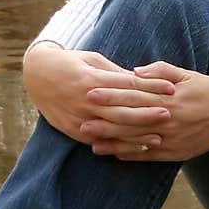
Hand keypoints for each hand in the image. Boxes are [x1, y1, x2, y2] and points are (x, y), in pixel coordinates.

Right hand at [22, 43, 174, 144]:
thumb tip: (143, 80)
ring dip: (137, 134)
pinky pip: (101, 140)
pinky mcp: (75, 131)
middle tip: (170, 113)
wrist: (37, 76)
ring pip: (113, 128)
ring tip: (158, 136)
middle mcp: (85, 99)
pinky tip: (136, 148)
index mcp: (92, 78)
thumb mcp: (93, 60)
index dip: (151, 86)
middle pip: (123, 109)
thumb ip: (116, 73)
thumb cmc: (71, 63)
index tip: (171, 87)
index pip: (128, 84)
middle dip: (148, 113)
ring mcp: (80, 117)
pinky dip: (119, 145)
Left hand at [79, 61, 208, 161]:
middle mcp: (166, 119)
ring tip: (91, 143)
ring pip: (136, 141)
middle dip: (104, 122)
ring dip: (113, 143)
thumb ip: (159, 71)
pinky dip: (132, 156)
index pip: (132, 96)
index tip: (89, 93)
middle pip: (129, 121)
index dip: (110, 95)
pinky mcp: (176, 152)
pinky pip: (150, 156)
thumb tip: (135, 70)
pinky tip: (115, 155)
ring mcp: (171, 138)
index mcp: (166, 98)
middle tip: (80, 122)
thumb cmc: (207, 90)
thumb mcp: (185, 74)